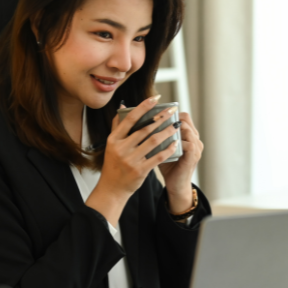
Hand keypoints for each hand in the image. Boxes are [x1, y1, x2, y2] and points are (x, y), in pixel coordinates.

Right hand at [86, 96, 178, 224]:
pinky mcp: (140, 170)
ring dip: (167, 131)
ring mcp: (130, 160)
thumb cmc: (113, 164)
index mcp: (114, 139)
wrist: (112, 188)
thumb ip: (117, 126)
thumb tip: (122, 106)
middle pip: (145, 129)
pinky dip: (168, 149)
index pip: (130, 119)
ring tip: (176, 125)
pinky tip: (175, 143)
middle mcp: (121, 148)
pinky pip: (158, 157)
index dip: (143, 107)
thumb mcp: (111, 145)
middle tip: (172, 110)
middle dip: (161, 118)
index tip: (154, 98)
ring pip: (153, 141)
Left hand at [159, 112, 202, 213]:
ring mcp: (196, 146)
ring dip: (171, 129)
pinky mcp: (194, 156)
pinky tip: (162, 144)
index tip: (155, 114)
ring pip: (186, 129)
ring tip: (157, 130)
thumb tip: (137, 123)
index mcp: (188, 134)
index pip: (183, 116)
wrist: (175, 185)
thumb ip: (156, 135)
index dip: (170, 113)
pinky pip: (188, 144)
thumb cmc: (167, 166)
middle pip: (185, 119)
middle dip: (168, 118)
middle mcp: (195, 138)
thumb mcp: (162, 147)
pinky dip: (175, 142)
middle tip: (153, 119)